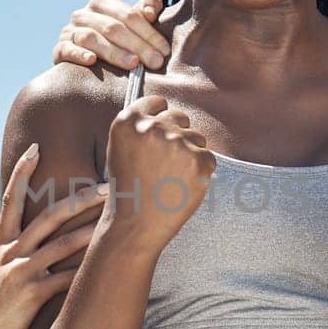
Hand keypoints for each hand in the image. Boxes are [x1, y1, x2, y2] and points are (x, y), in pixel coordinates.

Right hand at [0, 145, 105, 328]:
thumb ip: (12, 256)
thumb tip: (34, 244)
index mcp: (1, 245)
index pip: (11, 199)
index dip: (21, 172)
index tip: (36, 148)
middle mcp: (10, 253)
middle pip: (50, 215)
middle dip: (82, 198)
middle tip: (109, 186)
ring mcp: (20, 272)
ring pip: (63, 243)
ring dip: (93, 230)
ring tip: (118, 220)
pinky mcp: (31, 294)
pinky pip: (65, 278)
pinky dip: (87, 272)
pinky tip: (108, 267)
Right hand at [52, 0, 170, 71]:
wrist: (82, 61)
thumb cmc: (115, 42)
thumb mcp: (131, 26)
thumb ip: (144, 13)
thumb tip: (151, 10)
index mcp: (102, 3)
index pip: (128, 15)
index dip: (149, 32)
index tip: (165, 51)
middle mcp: (83, 14)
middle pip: (113, 27)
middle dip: (137, 45)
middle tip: (155, 62)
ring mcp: (69, 31)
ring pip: (92, 38)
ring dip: (114, 52)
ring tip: (133, 65)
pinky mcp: (59, 49)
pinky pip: (67, 50)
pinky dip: (79, 54)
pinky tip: (92, 61)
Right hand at [102, 94, 214, 249]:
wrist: (135, 226)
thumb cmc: (128, 190)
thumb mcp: (120, 151)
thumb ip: (139, 128)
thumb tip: (165, 111)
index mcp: (128, 121)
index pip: (157, 102)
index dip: (160, 117)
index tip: (160, 133)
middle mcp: (152, 127)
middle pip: (179, 116)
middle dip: (177, 134)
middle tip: (166, 162)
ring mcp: (176, 142)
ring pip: (197, 136)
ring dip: (190, 153)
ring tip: (172, 178)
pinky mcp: (198, 160)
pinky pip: (208, 157)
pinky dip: (200, 172)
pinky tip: (182, 186)